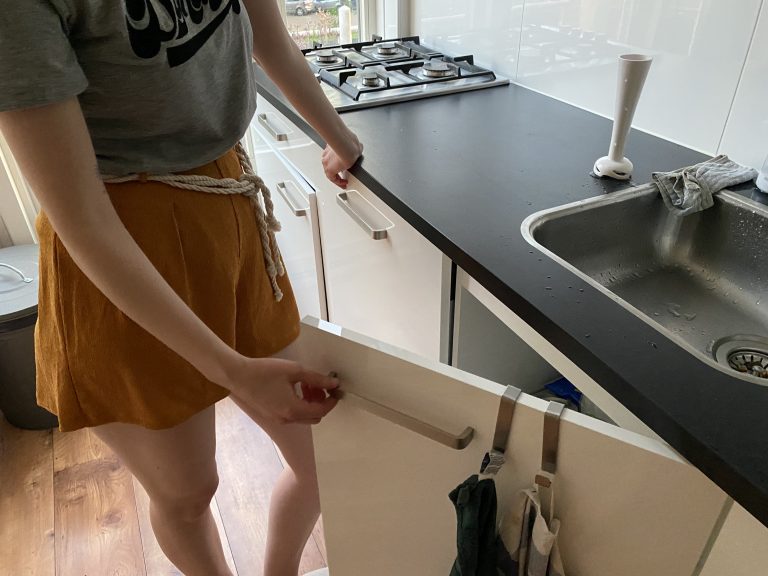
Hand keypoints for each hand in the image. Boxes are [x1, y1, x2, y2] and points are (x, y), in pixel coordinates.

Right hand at [222, 356, 338, 424]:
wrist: (238, 375)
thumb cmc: (265, 371)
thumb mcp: (295, 371)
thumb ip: (317, 378)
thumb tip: (334, 384)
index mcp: (294, 409)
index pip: (321, 411)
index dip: (332, 401)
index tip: (336, 390)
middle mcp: (287, 419)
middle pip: (314, 417)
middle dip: (321, 402)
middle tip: (319, 385)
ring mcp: (278, 419)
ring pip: (303, 416)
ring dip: (310, 403)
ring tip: (306, 384)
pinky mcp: (271, 416)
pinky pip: (292, 415)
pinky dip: (299, 405)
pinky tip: (294, 389)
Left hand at [322, 131, 362, 187]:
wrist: (347, 147)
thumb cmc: (349, 144)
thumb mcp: (354, 145)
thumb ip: (355, 147)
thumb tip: (359, 147)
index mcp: (332, 147)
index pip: (333, 156)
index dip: (338, 162)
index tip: (343, 165)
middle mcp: (327, 154)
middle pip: (331, 164)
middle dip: (337, 170)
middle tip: (343, 176)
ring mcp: (326, 162)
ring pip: (331, 172)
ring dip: (338, 178)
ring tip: (344, 182)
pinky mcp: (328, 169)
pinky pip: (332, 179)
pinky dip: (338, 182)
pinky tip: (344, 184)